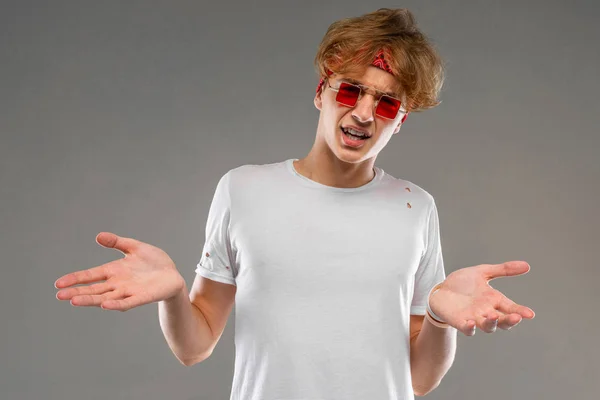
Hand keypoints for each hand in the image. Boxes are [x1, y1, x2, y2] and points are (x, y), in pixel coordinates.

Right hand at [55, 232, 184, 310]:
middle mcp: (118, 284)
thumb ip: (117, 243)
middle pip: (94, 289)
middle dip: (77, 292)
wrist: (173, 274)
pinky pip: (127, 302)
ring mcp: (129, 292)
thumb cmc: (154, 262)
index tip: (58, 284)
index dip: (75, 279)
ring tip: (74, 301)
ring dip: (91, 299)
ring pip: (105, 298)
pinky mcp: (142, 297)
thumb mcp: (135, 247)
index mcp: (114, 271)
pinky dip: (116, 304)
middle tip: (59, 296)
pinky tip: (105, 305)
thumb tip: (98, 236)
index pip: (90, 276)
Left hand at [428, 261, 534, 335]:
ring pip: (488, 327)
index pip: (511, 308)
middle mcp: (487, 312)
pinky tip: (472, 322)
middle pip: (503, 322)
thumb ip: (503, 270)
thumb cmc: (463, 283)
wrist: (440, 290)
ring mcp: (474, 318)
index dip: (521, 311)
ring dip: (492, 323)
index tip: (530, 314)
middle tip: (516, 317)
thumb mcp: (483, 272)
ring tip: (493, 316)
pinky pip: (467, 329)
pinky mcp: (460, 322)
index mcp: (494, 300)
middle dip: (510, 321)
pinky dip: (470, 328)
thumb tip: (527, 266)